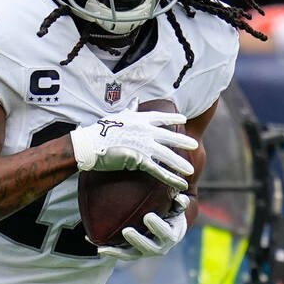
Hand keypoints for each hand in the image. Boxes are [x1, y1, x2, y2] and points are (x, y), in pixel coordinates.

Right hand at [71, 108, 196, 189]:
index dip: (173, 117)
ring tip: (191, 170)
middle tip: (194, 144)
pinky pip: (159, 171)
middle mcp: (145, 130)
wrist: (89, 144)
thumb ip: (130, 110)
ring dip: (180, 163)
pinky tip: (180, 183)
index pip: (160, 117)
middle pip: (169, 136)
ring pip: (167, 155)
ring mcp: (144, 145)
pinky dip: (171, 178)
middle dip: (183, 141)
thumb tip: (137, 100)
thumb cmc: (99, 131)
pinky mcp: (139, 160)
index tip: (183, 119)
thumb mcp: (117, 116)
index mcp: (140, 119)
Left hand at [100, 194, 188, 259]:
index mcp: (171, 236)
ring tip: (104, 247)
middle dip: (137, 240)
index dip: (157, 227)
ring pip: (131, 255)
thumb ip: (179, 202)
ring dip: (117, 252)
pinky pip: (121, 253)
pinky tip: (97, 246)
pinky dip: (110, 251)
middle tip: (126, 231)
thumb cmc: (172, 212)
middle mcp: (159, 248)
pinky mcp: (134, 253)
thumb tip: (180, 199)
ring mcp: (145, 252)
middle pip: (148, 247)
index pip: (166, 233)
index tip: (148, 217)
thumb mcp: (177, 206)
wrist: (168, 225)